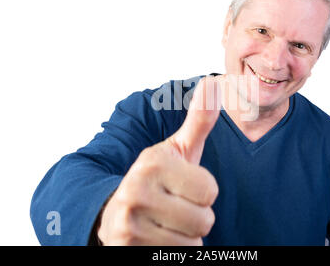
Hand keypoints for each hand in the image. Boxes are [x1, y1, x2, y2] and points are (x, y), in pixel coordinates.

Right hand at [97, 77, 220, 244]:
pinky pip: (178, 258)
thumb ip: (198, 121)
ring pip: (192, 242)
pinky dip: (174, 251)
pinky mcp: (127, 250)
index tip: (183, 187)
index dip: (202, 192)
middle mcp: (135, 191)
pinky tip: (158, 239)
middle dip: (196, 216)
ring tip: (166, 223)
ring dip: (186, 235)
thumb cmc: (157, 179)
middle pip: (203, 219)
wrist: (116, 212)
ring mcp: (128, 225)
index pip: (209, 191)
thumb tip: (213, 82)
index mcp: (152, 163)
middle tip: (175, 207)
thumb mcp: (177, 150)